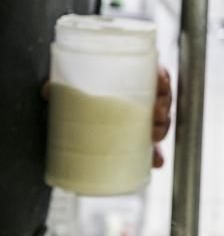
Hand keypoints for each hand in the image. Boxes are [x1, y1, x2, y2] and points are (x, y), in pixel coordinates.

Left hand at [42, 68, 171, 169]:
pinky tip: (154, 163)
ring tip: (153, 137)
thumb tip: (48, 91)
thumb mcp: (71, 85)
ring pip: (159, 123)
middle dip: (163, 108)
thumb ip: (61, 86)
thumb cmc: (78, 91)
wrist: (67, 114)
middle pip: (161, 99)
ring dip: (161, 130)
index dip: (162, 78)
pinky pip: (150, 148)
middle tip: (155, 114)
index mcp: (132, 76)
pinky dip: (154, 156)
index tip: (160, 84)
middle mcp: (139, 97)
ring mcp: (138, 119)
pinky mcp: (134, 139)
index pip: (155, 72)